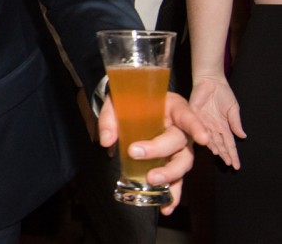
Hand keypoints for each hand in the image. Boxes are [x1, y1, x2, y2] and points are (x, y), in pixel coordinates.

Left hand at [98, 92, 208, 214]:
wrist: (128, 109)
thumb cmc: (128, 102)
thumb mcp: (116, 103)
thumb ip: (110, 119)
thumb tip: (106, 141)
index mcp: (173, 107)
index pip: (187, 116)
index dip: (196, 127)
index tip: (203, 139)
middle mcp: (180, 128)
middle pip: (180, 142)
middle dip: (160, 150)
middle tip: (136, 154)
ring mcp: (179, 148)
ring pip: (183, 163)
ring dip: (170, 175)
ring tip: (152, 182)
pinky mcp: (171, 163)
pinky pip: (176, 180)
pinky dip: (172, 194)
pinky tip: (166, 207)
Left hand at [189, 75, 244, 168]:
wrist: (210, 81)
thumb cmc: (222, 94)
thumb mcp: (233, 109)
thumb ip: (235, 123)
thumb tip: (243, 136)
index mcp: (222, 126)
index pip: (228, 143)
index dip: (232, 154)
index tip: (236, 165)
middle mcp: (212, 126)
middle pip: (220, 143)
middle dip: (225, 154)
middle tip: (229, 164)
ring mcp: (203, 121)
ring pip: (210, 138)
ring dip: (216, 148)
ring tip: (221, 157)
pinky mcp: (194, 114)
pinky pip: (199, 127)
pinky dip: (204, 135)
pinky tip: (208, 143)